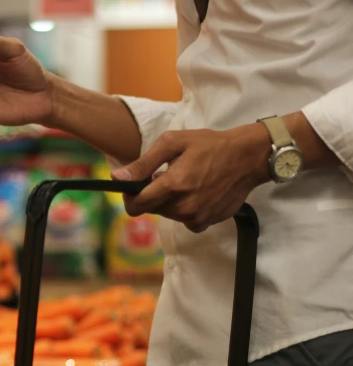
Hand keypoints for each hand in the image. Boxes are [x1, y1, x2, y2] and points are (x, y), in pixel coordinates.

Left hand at [111, 124, 271, 232]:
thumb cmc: (210, 145)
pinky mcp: (206, 222)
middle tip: (168, 174)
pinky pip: (183, 220)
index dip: (130, 195)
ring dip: (169, 200)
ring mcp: (196, 217)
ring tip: (186, 179)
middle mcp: (183, 207)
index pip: (136, 205)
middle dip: (152, 194)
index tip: (135, 184)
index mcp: (173, 185)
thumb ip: (143, 163)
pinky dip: (184, 208)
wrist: (249, 157)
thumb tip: (117, 177)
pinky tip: (197, 191)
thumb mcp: (173, 143)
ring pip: (166, 214)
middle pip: (150, 208)